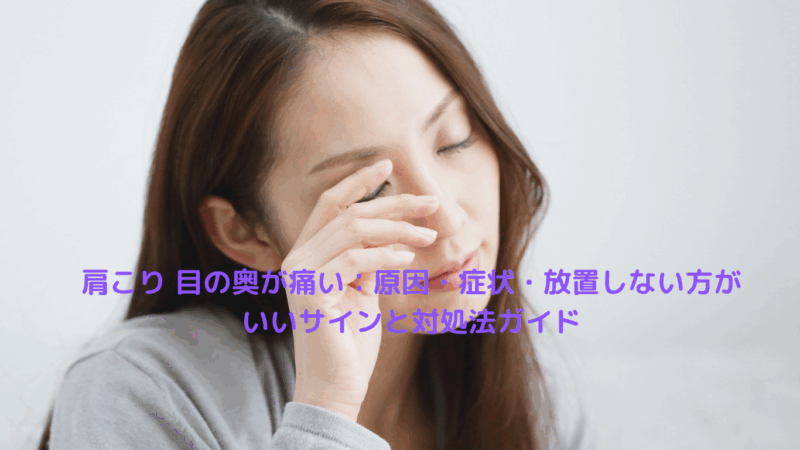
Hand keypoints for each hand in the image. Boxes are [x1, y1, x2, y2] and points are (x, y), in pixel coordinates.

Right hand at [281, 159, 439, 421]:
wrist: (335, 387)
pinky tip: (407, 261)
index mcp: (306, 254)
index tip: (388, 164)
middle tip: (432, 202)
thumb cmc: (350, 341)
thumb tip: (389, 235)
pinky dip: (385, 255)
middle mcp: (296, 258)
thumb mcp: (362, 290)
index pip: (329, 204)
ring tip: (429, 238)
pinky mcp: (311, 291)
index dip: (358, 181)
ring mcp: (300, 274)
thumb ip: (365, 260)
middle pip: (348, 212)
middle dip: (394, 203)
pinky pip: (355, 258)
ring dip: (398, 229)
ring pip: (353, 229)